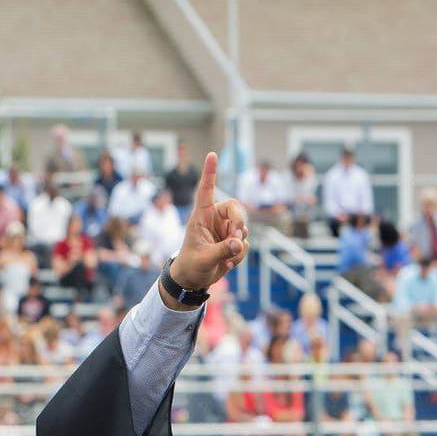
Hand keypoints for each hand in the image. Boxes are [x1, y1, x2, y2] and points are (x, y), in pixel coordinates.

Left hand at [168, 152, 247, 292]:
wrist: (193, 281)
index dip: (210, 173)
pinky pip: (245, 244)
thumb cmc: (191, 266)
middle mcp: (214, 220)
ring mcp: (225, 230)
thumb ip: (222, 251)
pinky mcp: (233, 242)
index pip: (206, 191)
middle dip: (239, 223)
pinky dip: (239, 255)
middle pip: (236, 208)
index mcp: (201, 217)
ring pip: (243, 229)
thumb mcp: (204, 259)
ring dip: (239, 244)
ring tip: (225, 258)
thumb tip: (240, 243)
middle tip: (236, 237)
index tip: (211, 154)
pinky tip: (227, 264)